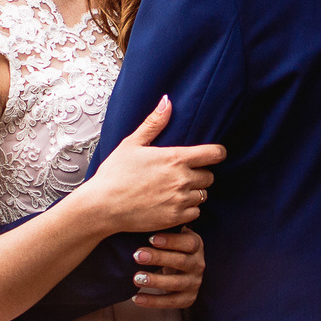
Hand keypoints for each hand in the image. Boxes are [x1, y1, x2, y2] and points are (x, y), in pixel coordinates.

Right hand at [82, 96, 224, 233]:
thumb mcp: (132, 143)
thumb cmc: (115, 173)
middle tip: (182, 174)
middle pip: (210, 176)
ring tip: (175, 190)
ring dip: (194, 192)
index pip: (214, 154)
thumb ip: (154, 123)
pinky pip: (195, 213)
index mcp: (175, 158)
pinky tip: (172, 204)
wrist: (103, 206)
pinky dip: (188, 209)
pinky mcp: (176, 219)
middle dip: (200, 174)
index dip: (217, 153)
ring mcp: (180, 200)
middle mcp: (182, 179)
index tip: (213, 154)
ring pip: (203, 195)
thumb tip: (167, 101)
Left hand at [130, 227, 204, 308]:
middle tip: (137, 255)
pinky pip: (171, 302)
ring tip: (136, 278)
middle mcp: (198, 264)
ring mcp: (195, 283)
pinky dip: (152, 301)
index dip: (171, 240)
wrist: (184, 271)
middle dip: (158, 258)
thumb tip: (144, 216)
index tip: (151, 238)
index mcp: (196, 246)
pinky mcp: (188, 299)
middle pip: (181, 261)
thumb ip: (165, 229)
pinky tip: (136, 298)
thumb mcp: (173, 237)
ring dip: (156, 281)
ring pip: (176, 283)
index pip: (189, 242)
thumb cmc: (172, 248)